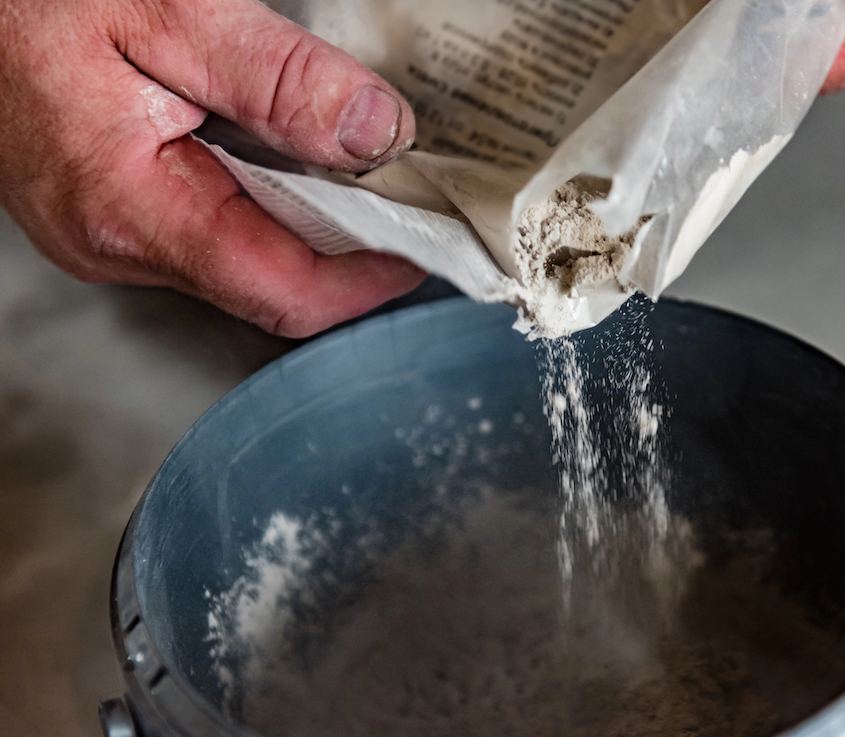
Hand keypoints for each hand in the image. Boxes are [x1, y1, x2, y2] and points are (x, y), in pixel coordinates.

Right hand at [0, 0, 425, 336]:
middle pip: (274, 282)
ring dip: (311, 216)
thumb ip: (278, 78)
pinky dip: (266, 196)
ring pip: (246, 256)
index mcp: (130, 211)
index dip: (372, 278)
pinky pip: (212, 225)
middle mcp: (115, 244)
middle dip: (351, 244)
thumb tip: (376, 133)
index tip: (428, 240)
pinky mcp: (109, 208)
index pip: (287, 293)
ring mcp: (108, 232)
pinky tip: (288, 153)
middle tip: (409, 191)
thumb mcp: (167, 8)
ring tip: (359, 166)